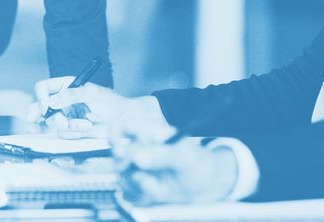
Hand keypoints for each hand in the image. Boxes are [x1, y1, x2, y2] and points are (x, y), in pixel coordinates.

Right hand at [26, 77, 166, 133]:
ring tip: (84, 124)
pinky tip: (86, 127)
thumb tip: (51, 101)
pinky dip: (73, 132)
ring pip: (52, 122)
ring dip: (66, 125)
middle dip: (45, 115)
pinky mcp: (70, 129)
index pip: (43, 88)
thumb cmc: (111, 102)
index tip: (46, 106)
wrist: (123, 120)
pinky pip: (62, 133)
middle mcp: (62, 100)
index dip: (41, 97)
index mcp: (65, 85)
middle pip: (41, 107)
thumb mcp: (92, 93)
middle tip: (44, 121)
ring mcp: (65, 115)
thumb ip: (71, 95)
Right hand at [119, 141, 238, 205]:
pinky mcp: (141, 187)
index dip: (115, 135)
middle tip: (138, 173)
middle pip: (118, 155)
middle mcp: (142, 151)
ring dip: (135, 183)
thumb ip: (162, 155)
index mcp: (150, 135)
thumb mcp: (184, 157)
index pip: (124, 128)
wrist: (208, 187)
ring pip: (121, 176)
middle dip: (126, 166)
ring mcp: (140, 170)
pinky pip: (129, 193)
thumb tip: (138, 156)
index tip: (118, 148)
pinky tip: (155, 194)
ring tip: (154, 186)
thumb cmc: (200, 164)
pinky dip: (139, 196)